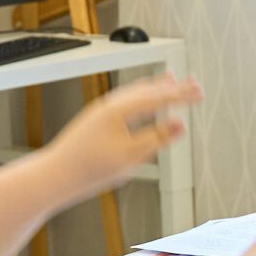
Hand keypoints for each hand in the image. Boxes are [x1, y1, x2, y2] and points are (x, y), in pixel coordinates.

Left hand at [47, 74, 200, 193]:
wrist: (55, 175)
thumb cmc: (89, 169)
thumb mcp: (130, 157)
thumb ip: (157, 138)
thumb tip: (180, 124)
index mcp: (119, 110)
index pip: (158, 97)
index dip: (181, 95)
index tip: (200, 93)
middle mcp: (110, 105)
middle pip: (148, 90)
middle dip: (173, 87)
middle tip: (194, 84)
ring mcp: (102, 110)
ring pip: (135, 92)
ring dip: (156, 87)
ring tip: (172, 81)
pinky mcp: (97, 120)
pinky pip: (126, 101)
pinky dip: (141, 97)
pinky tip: (143, 101)